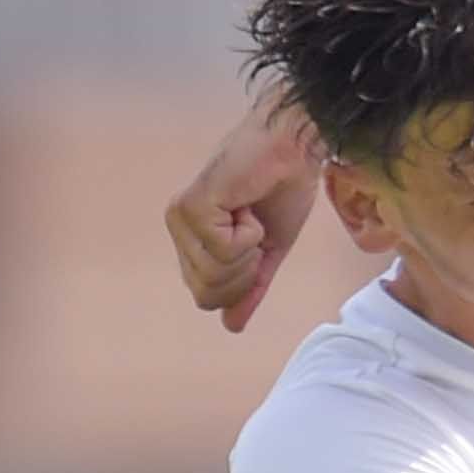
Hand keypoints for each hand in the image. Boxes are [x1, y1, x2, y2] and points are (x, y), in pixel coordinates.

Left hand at [169, 95, 324, 331]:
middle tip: (256, 230)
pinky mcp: (194, 206)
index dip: (241, 284)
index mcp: (191, 237)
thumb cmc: (283, 186)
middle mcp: (178, 226)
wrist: (295, 145)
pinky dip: (249, 234)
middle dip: (246, 271)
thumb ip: (250, 286)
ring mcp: (182, 216)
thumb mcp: (269, 250)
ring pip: (216, 273)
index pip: (205, 296)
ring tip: (251, 213)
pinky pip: (224, 251)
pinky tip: (248, 203)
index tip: (258, 245)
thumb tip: (232, 327)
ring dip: (250, 249)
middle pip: (207, 292)